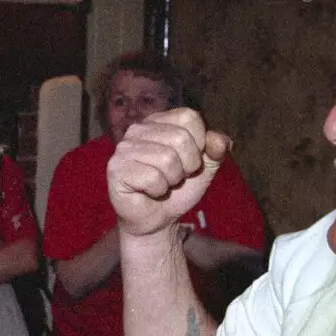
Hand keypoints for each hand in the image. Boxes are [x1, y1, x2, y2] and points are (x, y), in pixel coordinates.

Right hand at [107, 108, 230, 238]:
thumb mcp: (204, 168)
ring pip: (167, 158)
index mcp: (159, 121)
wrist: (156, 218)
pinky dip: (158, 190)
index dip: (199, 143)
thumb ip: (216, 150)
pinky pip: (152, 178)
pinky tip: (148, 191)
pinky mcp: (116, 168)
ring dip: (172, 179)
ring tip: (162, 183)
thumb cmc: (177, 189)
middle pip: (180, 137)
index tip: (188, 160)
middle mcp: (138, 129)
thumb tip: (219, 140)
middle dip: (187, 165)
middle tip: (175, 176)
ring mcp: (124, 148)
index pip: (189, 117)